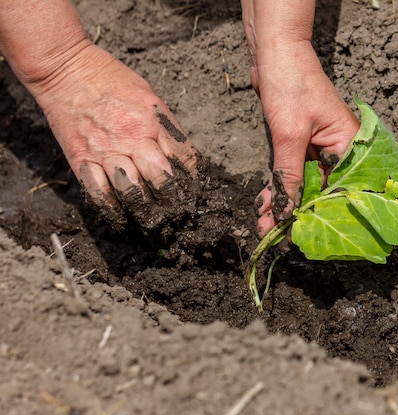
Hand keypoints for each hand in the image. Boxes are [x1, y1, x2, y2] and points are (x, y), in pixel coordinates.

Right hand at [27, 43, 197, 229]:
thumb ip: (165, 127)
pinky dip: (112, 211)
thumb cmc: (111, 79)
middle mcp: (132, 138)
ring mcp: (105, 151)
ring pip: (133, 193)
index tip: (194, 192)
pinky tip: (121, 219)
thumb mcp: (150, 96)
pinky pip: (99, 194)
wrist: (65, 69)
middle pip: (162, 181)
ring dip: (146, 211)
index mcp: (153, 121)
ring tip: (155, 224)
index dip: (193, 179)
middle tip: (179, 215)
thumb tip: (182, 158)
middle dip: (174, 202)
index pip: (184, 158)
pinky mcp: (81, 160)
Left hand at [250, 41, 359, 236]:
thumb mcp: (290, 135)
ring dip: (284, 203)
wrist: (273, 53)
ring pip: (304, 184)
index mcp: (350, 144)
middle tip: (279, 238)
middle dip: (299, 213)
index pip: (345, 189)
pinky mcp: (298, 144)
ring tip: (265, 226)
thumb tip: (288, 212)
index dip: (327, 214)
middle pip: (323, 190)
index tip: (308, 236)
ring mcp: (318, 147)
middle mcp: (338, 148)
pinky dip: (277, 187)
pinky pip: (290, 172)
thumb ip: (290, 175)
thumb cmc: (291, 84)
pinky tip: (264, 204)